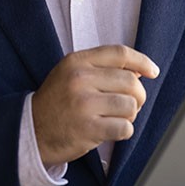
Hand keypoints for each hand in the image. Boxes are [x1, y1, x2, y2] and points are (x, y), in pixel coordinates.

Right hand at [32, 45, 159, 165]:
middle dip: (137, 95)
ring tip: (115, 118)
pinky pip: (125, 128)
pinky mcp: (88, 128)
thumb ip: (101, 68)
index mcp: (76, 61)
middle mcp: (80, 79)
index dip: (142, 61)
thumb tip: (140, 71)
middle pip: (131, 81)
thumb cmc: (57, 102)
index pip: (119, 54)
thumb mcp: (71, 74)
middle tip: (128, 104)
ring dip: (129, 115)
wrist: (31, 130)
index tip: (152, 72)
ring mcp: (84, 104)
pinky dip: (124, 131)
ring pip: (130, 105)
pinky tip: (111, 130)